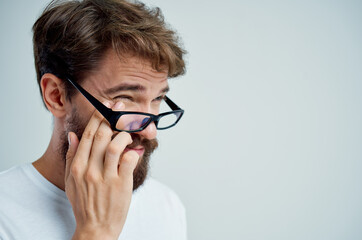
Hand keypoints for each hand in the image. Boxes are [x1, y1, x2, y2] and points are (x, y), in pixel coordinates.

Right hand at [65, 102, 138, 239]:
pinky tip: (134, 150)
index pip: (87, 136)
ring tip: (128, 133)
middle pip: (101, 136)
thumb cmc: (84, 204)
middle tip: (121, 108)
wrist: (95, 228)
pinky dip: (133, 152)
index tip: (105, 107)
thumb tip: (73, 135)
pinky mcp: (121, 185)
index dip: (97, 118)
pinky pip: (129, 161)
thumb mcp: (71, 181)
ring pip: (115, 146)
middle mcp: (90, 171)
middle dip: (112, 118)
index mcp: (77, 167)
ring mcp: (106, 178)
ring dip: (124, 134)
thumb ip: (72, 157)